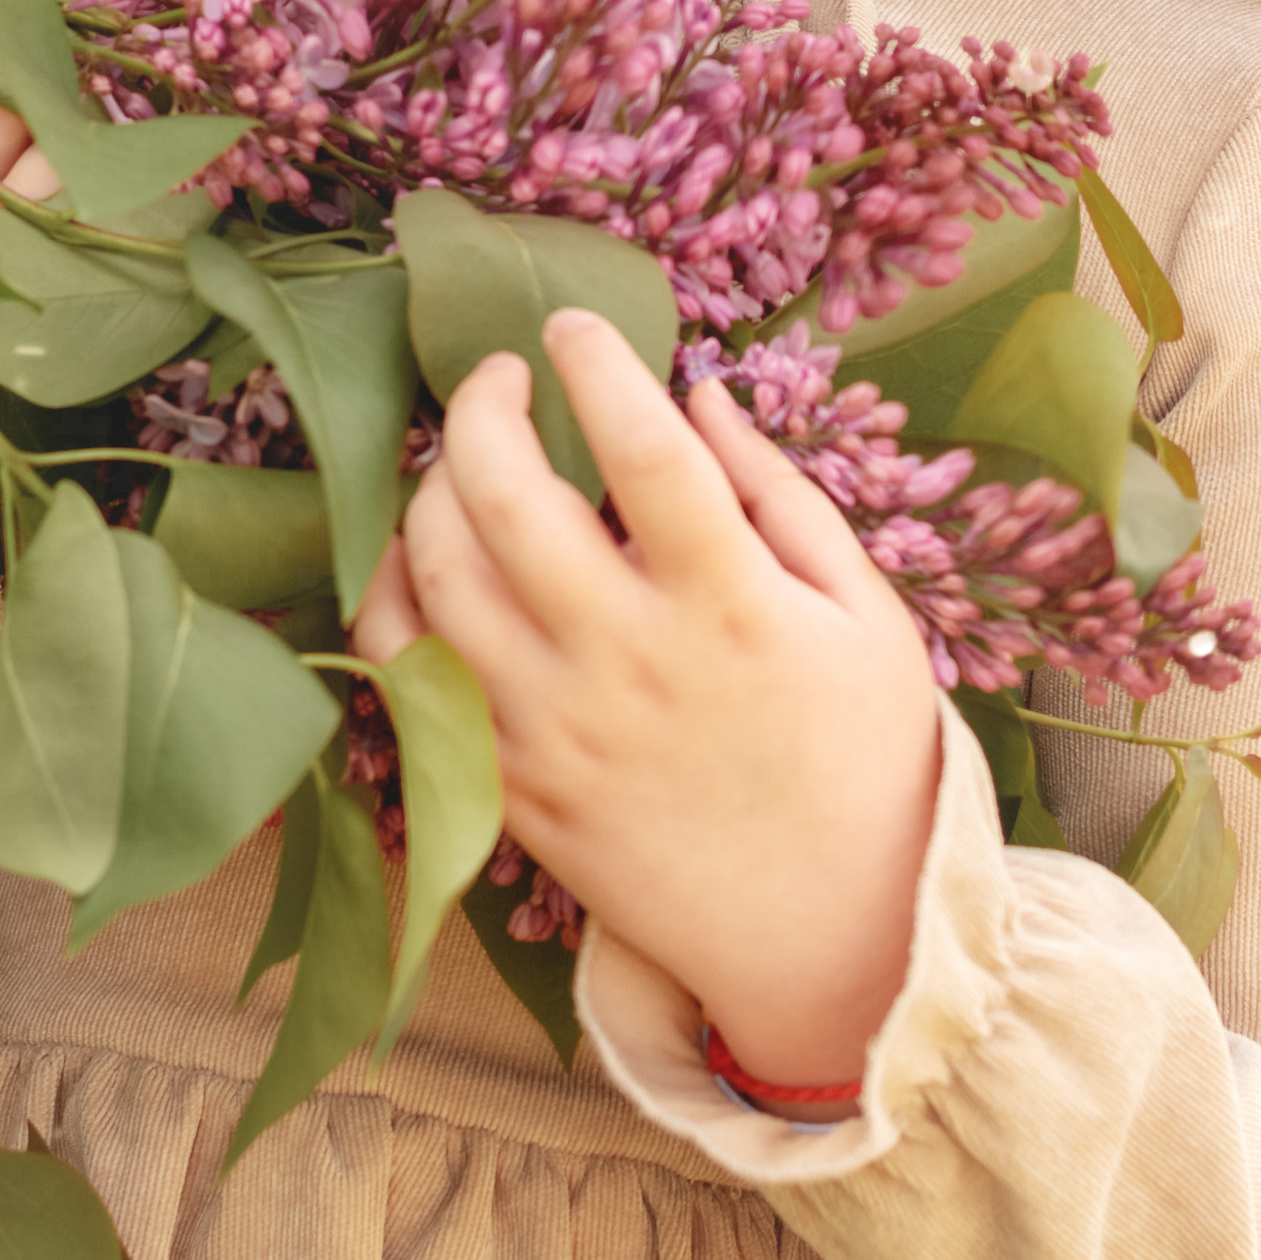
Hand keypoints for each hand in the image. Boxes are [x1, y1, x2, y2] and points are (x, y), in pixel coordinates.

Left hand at [352, 310, 940, 1087]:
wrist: (834, 935)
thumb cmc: (867, 757)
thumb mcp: (865, 612)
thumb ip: (780, 495)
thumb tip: (699, 394)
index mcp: (730, 609)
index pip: (643, 452)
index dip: (597, 368)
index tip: (573, 324)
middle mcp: (625, 663)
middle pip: (507, 499)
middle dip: (485, 406)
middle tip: (501, 375)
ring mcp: (553, 731)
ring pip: (435, 577)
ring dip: (432, 489)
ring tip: (464, 459)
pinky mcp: (509, 787)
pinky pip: (407, 674)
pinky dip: (393, 595)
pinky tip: (424, 556)